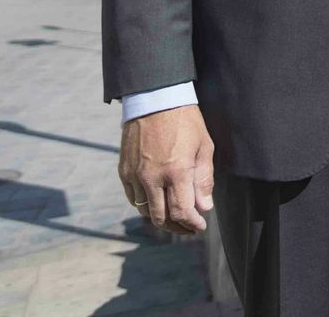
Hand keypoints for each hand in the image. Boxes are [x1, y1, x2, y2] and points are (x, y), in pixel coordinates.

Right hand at [119, 104, 214, 233]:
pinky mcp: (124, 172)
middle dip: (177, 227)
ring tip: (175, 218)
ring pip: (145, 211)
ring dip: (161, 219)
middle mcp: (152, 177)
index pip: (181, 211)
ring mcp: (135, 176)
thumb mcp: (204, 147)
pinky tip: (157, 203)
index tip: (200, 227)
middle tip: (189, 228)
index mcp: (176, 171)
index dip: (191, 224)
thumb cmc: (185, 122)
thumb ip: (204, 179)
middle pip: (161, 217)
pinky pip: (133, 198)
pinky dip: (145, 206)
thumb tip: (204, 207)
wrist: (155, 101)